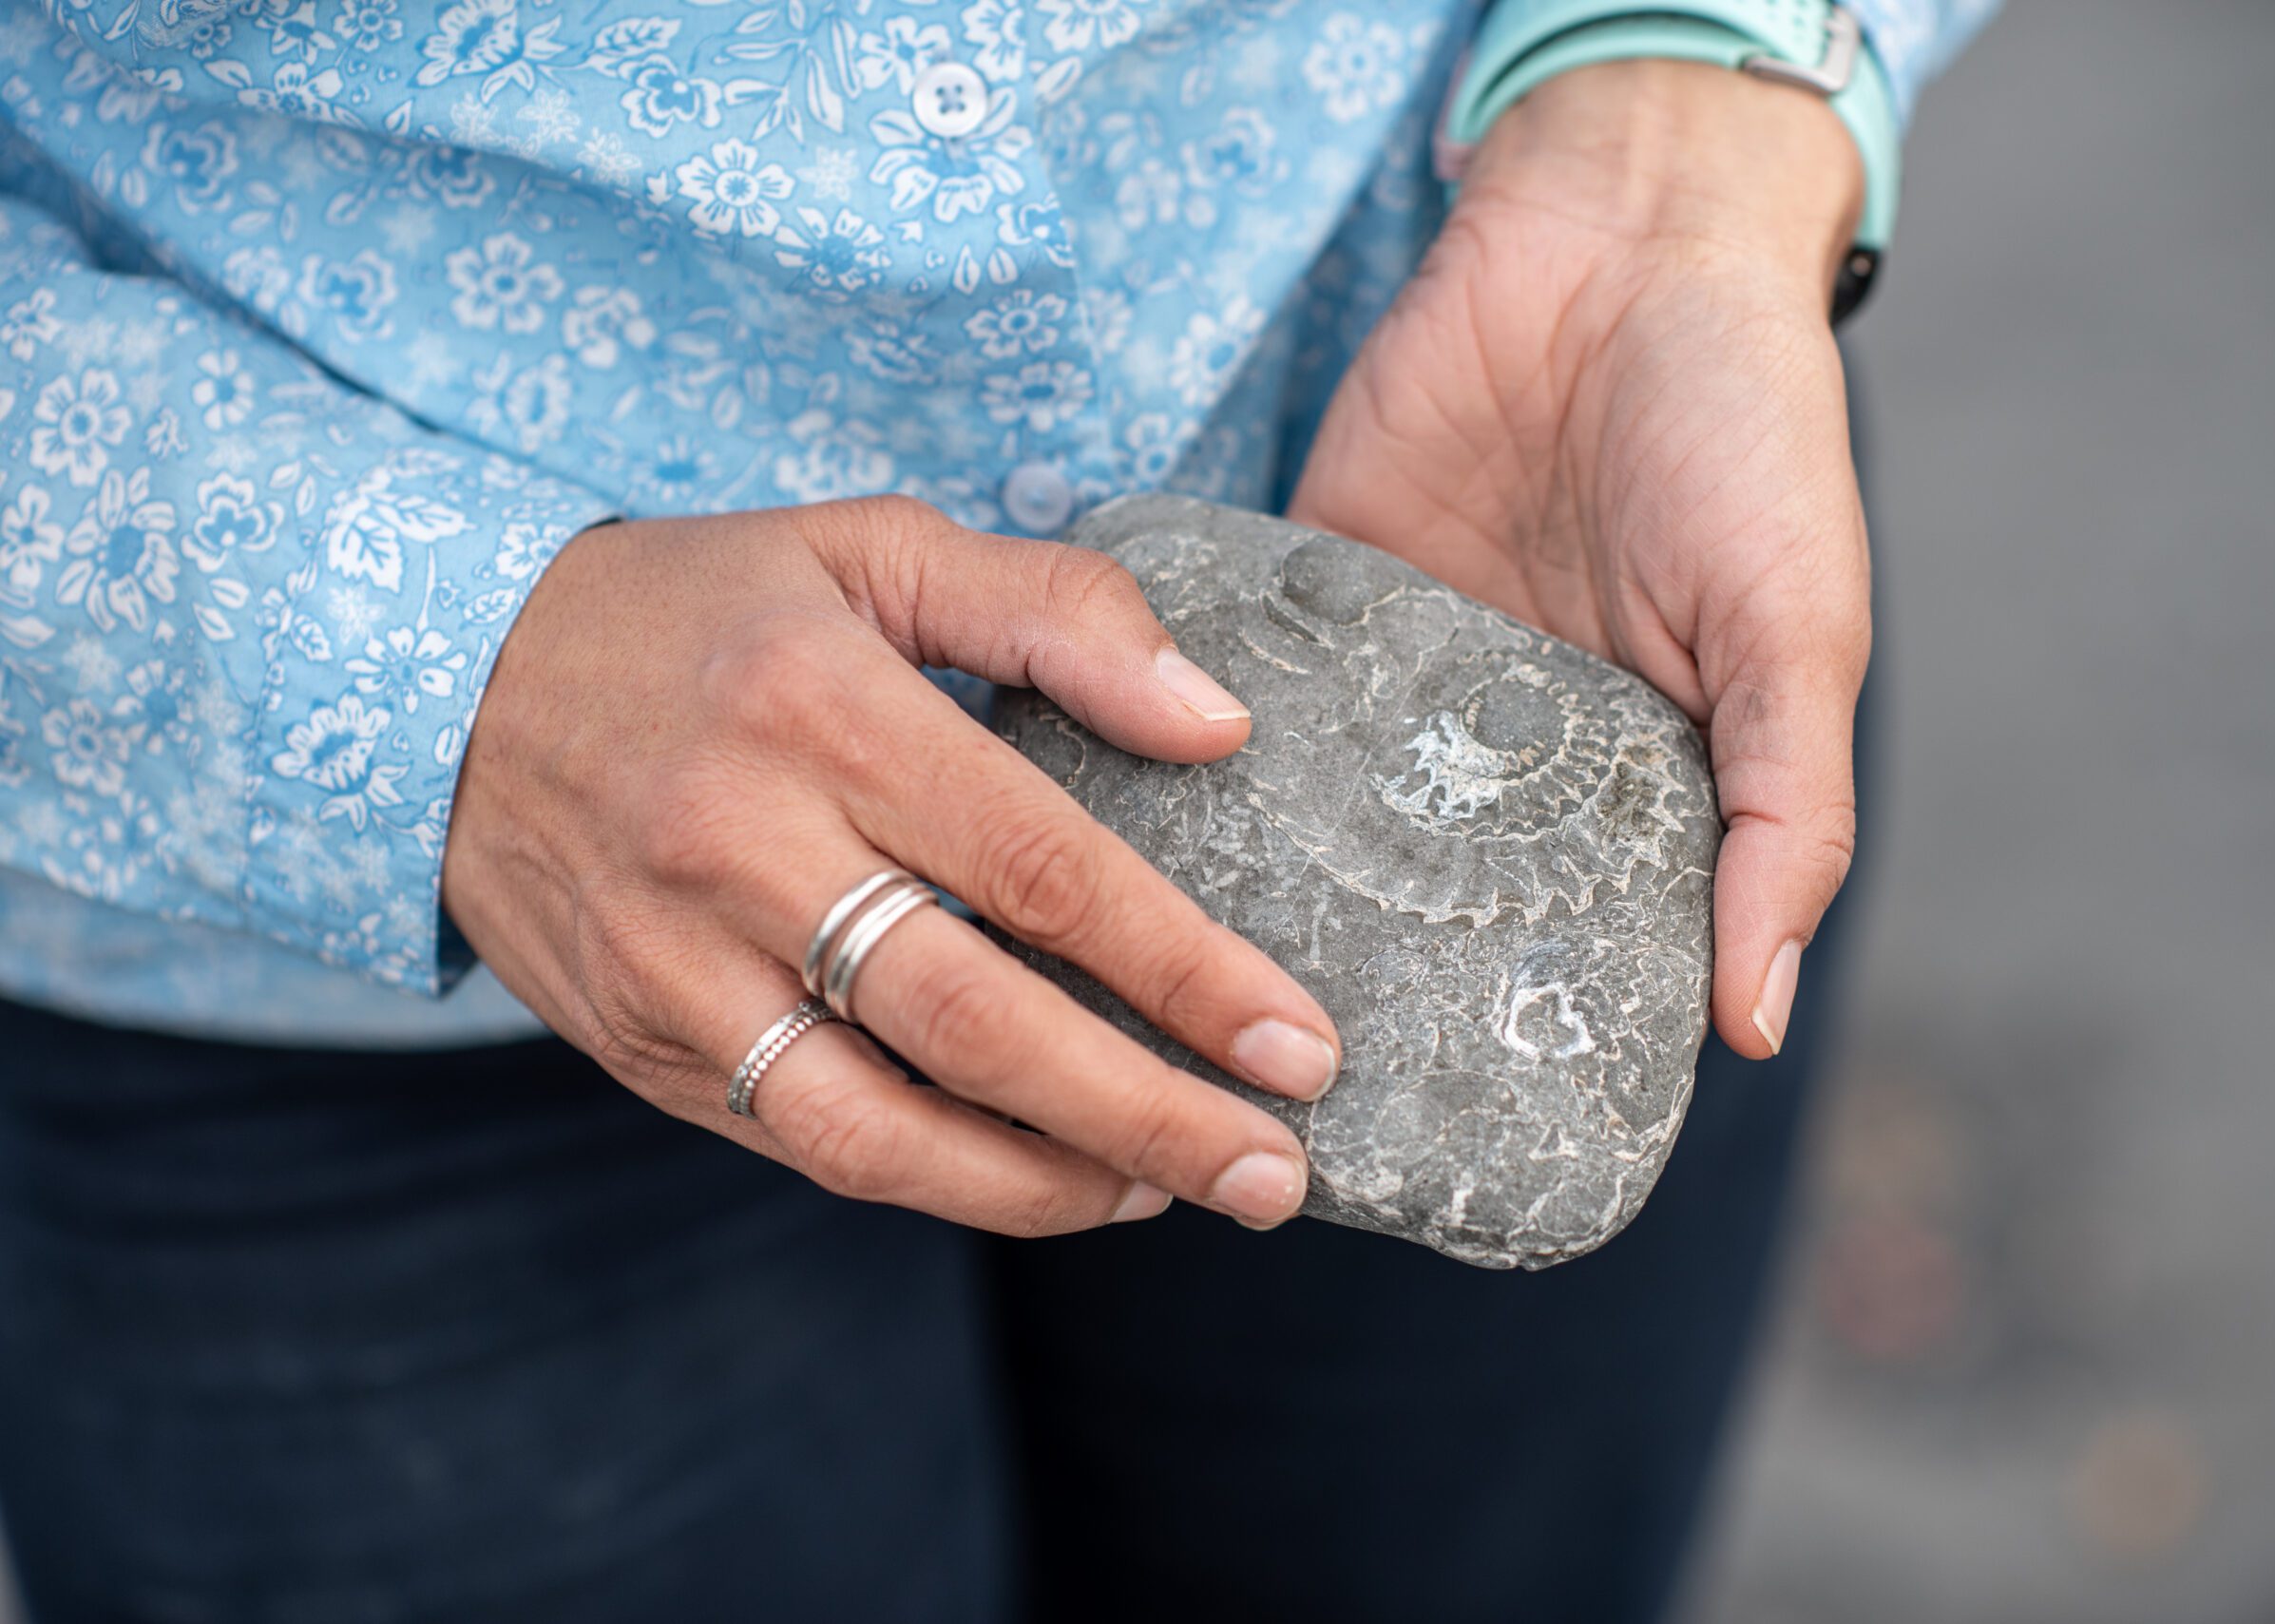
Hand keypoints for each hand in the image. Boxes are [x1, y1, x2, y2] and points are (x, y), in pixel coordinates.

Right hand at [443, 497, 1339, 1233]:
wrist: (439, 681)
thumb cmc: (702, 611)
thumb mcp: (871, 546)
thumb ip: (1055, 611)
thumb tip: (1219, 724)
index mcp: (819, 708)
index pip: (1039, 867)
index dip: (1183, 973)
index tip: (1299, 1045)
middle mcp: (737, 847)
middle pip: (976, 1025)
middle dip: (1144, 1118)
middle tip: (1272, 1171)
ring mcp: (671, 964)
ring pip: (879, 1128)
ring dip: (1043, 1184)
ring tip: (1169, 1191)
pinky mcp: (634, 1044)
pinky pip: (805, 1140)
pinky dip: (935, 1179)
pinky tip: (1036, 1173)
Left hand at [1291, 60, 1871, 1058]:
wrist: (1617, 232)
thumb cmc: (1744, 430)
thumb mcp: (1798, 632)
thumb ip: (1786, 816)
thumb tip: (1756, 1024)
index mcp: (1630, 780)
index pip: (1571, 938)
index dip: (1523, 1027)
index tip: (1455, 1124)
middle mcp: (1502, 751)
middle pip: (1424, 901)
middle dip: (1365, 985)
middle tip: (1291, 1092)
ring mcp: (1399, 676)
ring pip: (1321, 818)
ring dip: (1270, 890)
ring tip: (1201, 995)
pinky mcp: (1316, 595)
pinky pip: (1251, 694)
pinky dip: (1205, 751)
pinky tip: (1151, 839)